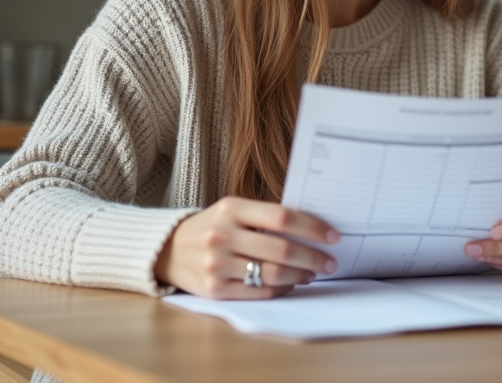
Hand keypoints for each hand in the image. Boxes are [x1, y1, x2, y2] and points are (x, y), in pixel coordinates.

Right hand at [154, 196, 339, 299]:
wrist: (168, 250)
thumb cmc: (211, 227)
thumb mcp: (232, 210)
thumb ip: (264, 216)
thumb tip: (311, 228)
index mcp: (231, 209)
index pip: (281, 217)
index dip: (312, 228)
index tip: (333, 236)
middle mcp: (222, 236)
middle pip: (281, 250)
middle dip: (313, 258)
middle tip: (330, 262)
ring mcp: (216, 264)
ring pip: (272, 274)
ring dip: (299, 275)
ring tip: (311, 273)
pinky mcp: (214, 289)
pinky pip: (258, 292)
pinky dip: (280, 289)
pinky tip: (289, 283)